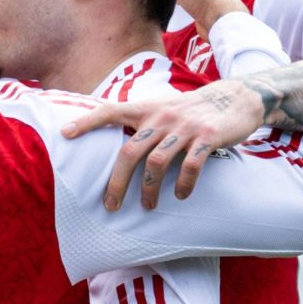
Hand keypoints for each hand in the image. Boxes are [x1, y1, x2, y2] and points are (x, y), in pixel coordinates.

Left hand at [60, 78, 266, 209]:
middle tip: (110, 206)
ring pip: (157, 162)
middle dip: (117, 182)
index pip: (111, 110)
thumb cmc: (192, 110)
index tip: (65, 134)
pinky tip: (180, 195)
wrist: (237, 97)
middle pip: (130, 151)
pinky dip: (183, 184)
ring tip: (148, 205)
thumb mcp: (163, 107)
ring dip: (149, 189)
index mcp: (147, 108)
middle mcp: (162, 116)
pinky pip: (190, 165)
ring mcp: (185, 127)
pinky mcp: (208, 137)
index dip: (87, 121)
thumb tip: (116, 145)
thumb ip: (141, 122)